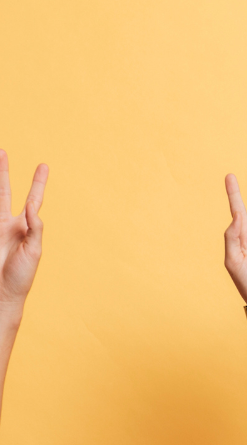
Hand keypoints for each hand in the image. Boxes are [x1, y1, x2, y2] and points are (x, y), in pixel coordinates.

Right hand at [0, 150, 48, 311]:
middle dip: (2, 172)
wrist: (3, 293)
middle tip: (2, 151)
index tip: (43, 166)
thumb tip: (32, 208)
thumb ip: (34, 229)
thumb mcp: (34, 251)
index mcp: (25, 226)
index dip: (38, 183)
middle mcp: (8, 223)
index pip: (33, 199)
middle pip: (4, 191)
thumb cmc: (21, 276)